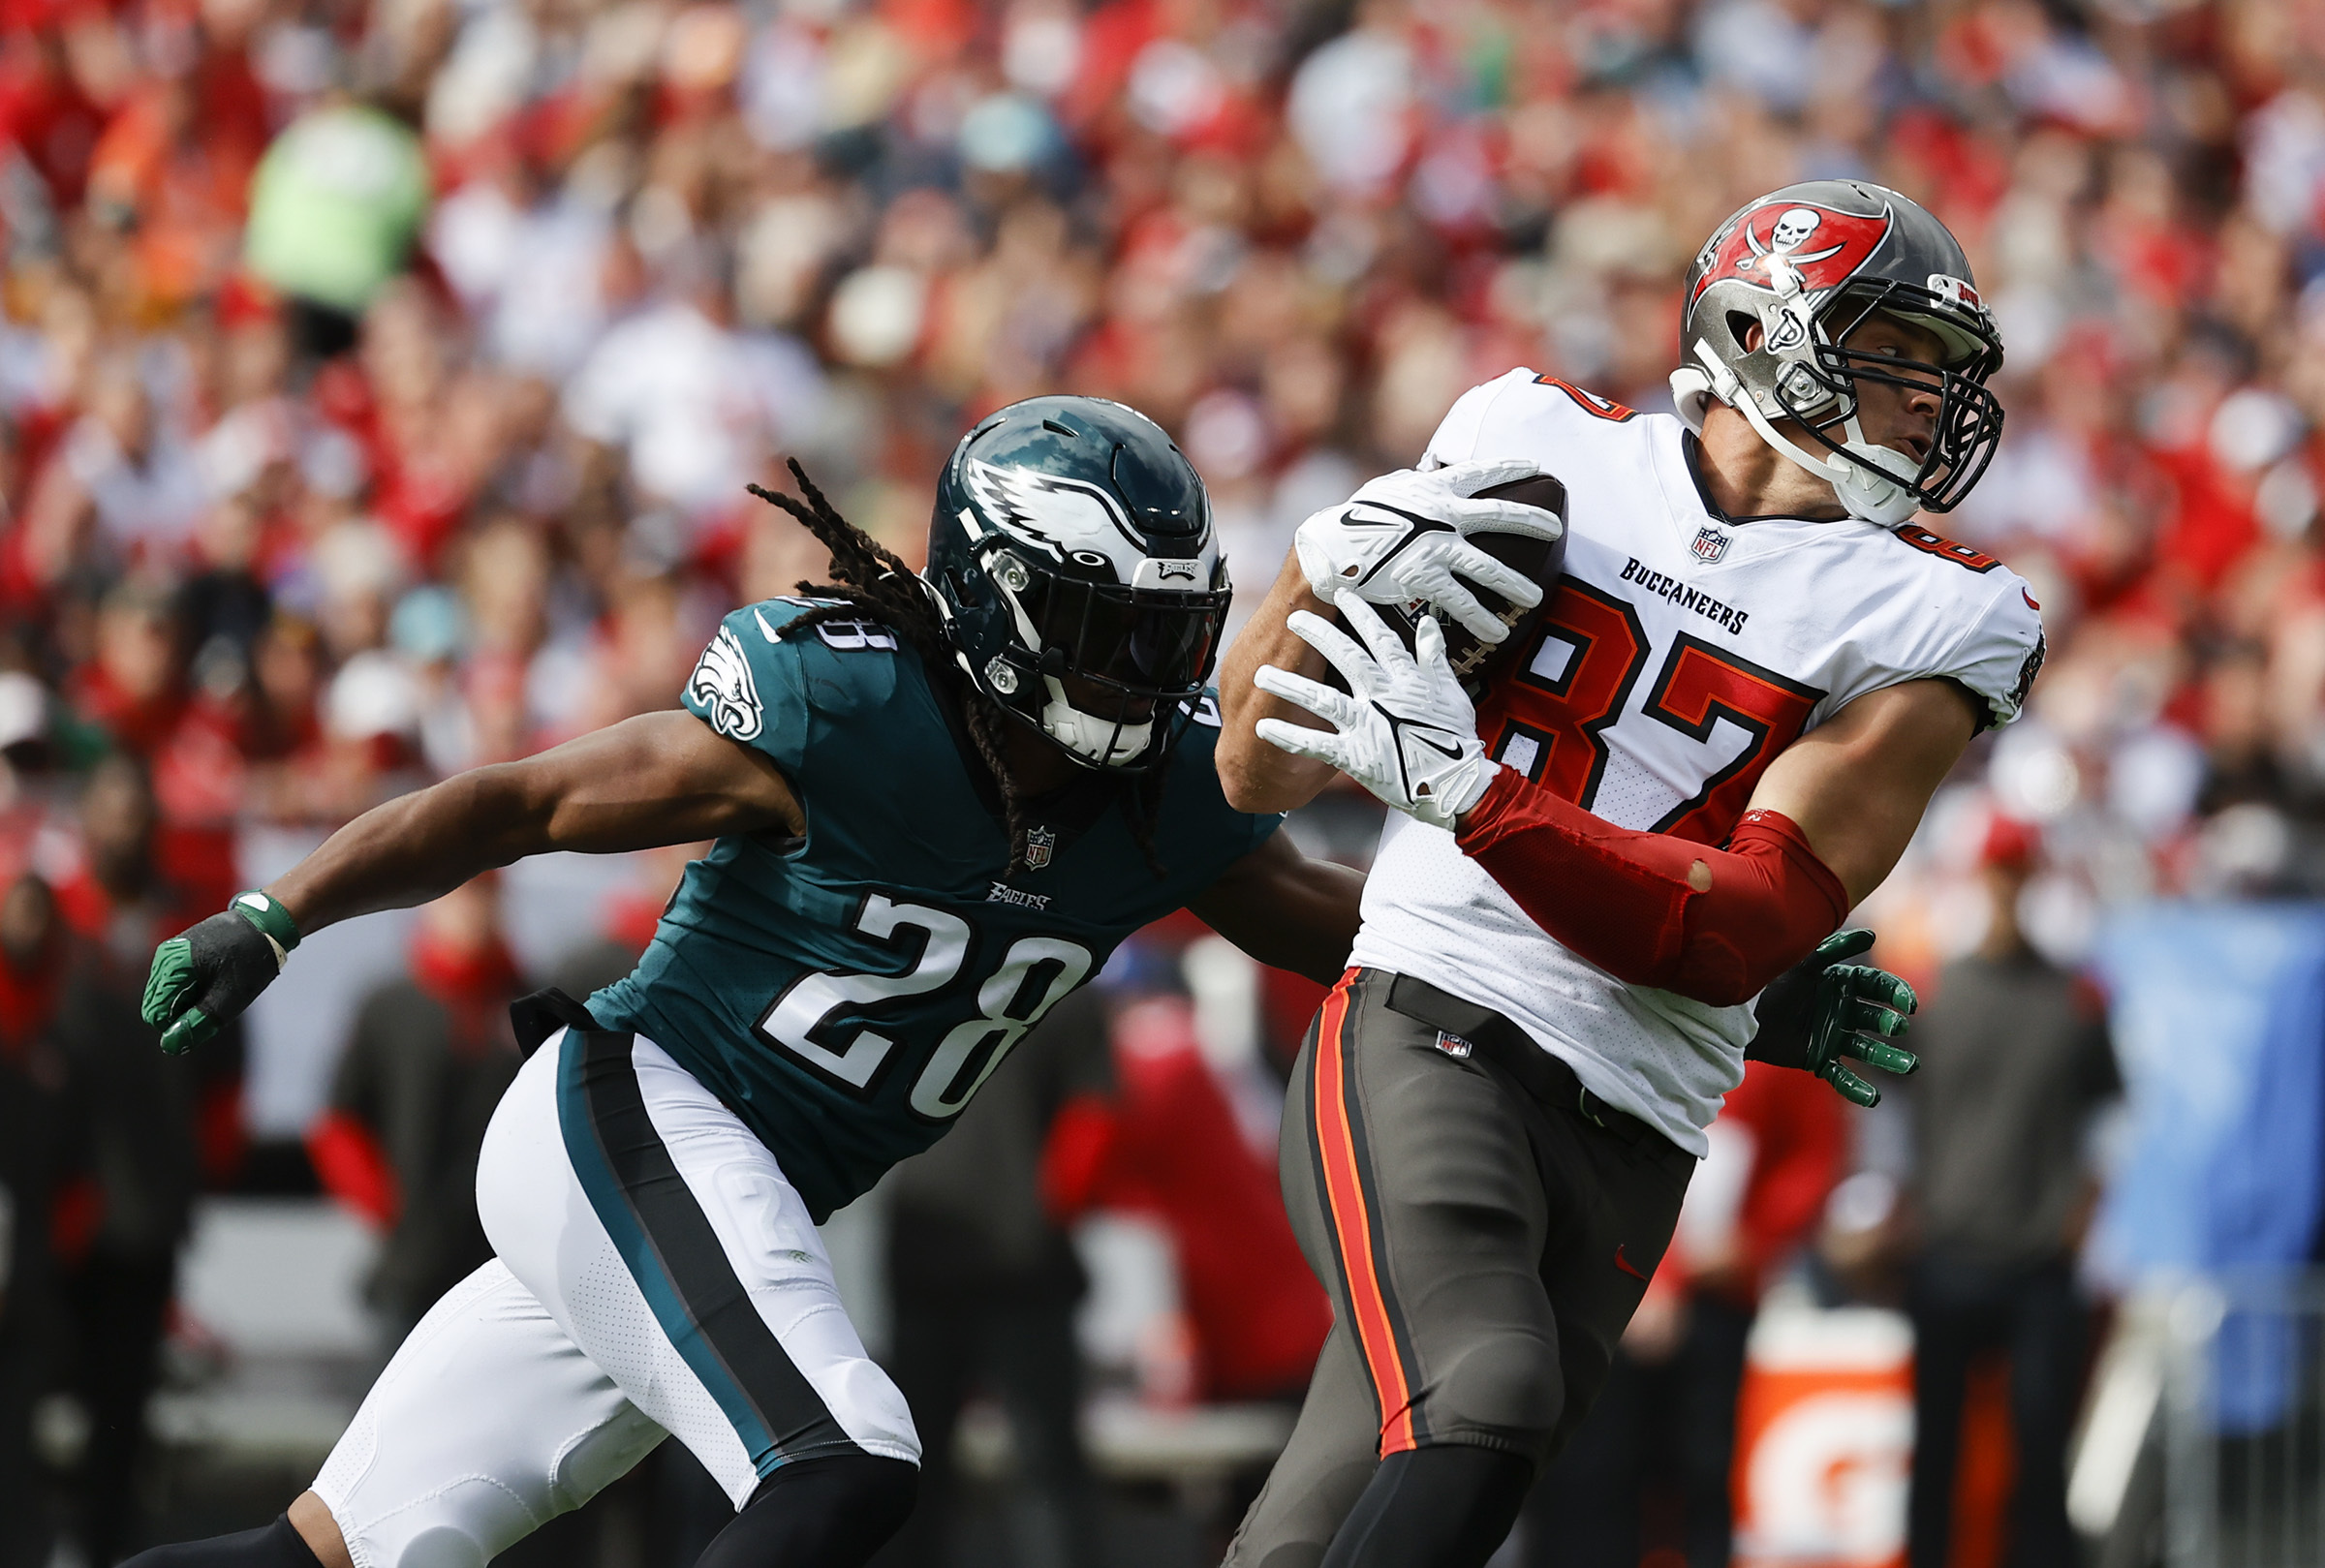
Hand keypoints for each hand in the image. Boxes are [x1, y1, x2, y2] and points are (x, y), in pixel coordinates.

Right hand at [142, 892, 299, 1054]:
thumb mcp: (229, 997)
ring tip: (218, 985)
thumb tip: (169, 1045)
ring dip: (189, 1001)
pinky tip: (215, 978)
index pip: (155, 1014)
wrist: (264, 924)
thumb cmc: (250, 960)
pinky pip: (175, 984)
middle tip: (218, 996)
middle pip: (158, 1007)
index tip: (211, 1010)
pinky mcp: (177, 954)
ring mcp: (168, 954)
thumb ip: (198, 1023)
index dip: (182, 1023)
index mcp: (172, 966)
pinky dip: (192, 989)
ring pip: (166, 997)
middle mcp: (163, 958)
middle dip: (185, 1012)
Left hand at [1254, 598, 1497, 831]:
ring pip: (1322, 699)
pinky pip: (1317, 744)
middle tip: (1292, 619)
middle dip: (1318, 635)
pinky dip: (1290, 737)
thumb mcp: (1450, 691)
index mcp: (1406, 679)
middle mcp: (1383, 696)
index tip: (1339, 592)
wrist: (1454, 784)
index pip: (1379, 637)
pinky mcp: (1356, 756)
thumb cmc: (1455, 738)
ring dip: (1290, 685)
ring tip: (1261, 674)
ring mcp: (1368, 725)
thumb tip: (1427, 623)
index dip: (1359, 612)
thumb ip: (1434, 656)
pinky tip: (1264, 728)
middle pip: (1346, 657)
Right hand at [1294, 461, 1564, 644]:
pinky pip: (1461, 602)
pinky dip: (1481, 619)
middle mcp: (1442, 515)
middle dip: (1531, 521)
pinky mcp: (1423, 579)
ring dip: (1514, 583)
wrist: (1327, 547)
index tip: (1538, 466)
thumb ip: (1418, 484)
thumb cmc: (1355, 517)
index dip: (1511, 468)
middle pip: (1499, 515)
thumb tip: (1432, 474)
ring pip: (1487, 567)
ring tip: (1535, 598)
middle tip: (1556, 528)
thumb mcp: (1389, 489)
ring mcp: (1435, 548)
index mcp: (1435, 489)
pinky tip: (1497, 633)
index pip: (1481, 472)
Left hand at [1749, 928, 1916, 1106]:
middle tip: (1896, 1028)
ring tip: (1910, 1066)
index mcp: (1843, 983)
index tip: (1908, 1004)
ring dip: (1889, 1057)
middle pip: (1875, 1016)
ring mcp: (1833, 1035)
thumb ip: (1833, 950)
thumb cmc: (1770, 982)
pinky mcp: (1820, 1058)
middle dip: (1889, 1022)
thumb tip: (1872, 934)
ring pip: (1867, 1048)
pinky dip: (1858, 1088)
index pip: (1878, 986)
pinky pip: (1842, 1075)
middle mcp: (1843, 1009)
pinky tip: (1874, 1099)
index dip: (1896, 993)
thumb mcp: (1802, 965)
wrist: (1740, 1013)